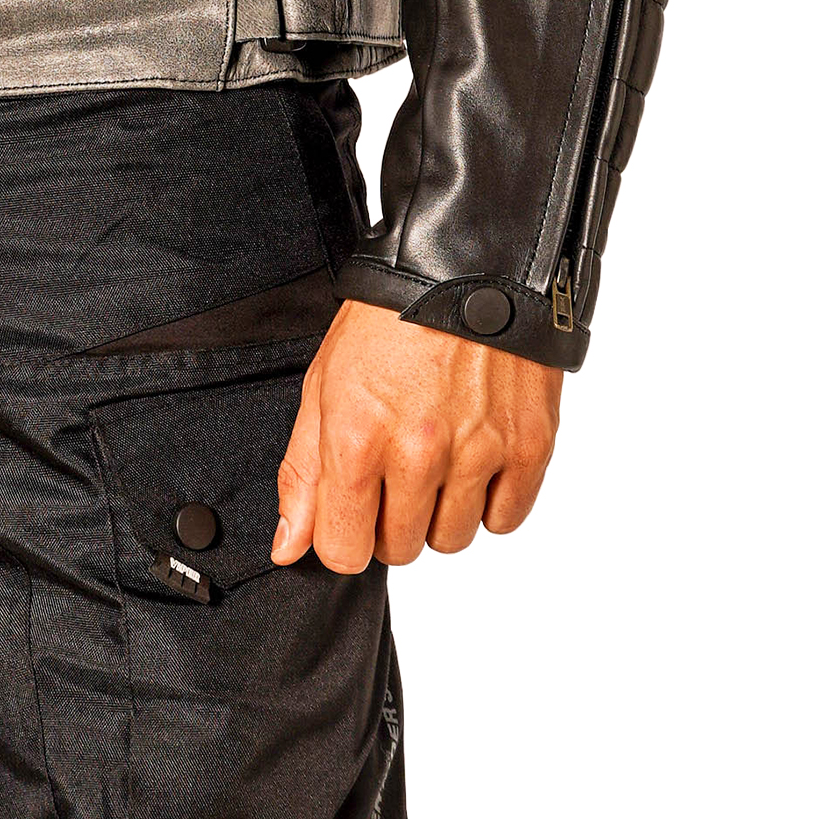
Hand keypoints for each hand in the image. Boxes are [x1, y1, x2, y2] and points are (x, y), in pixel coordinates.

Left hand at [273, 299, 560, 571]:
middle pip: (401, 550)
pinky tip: (474, 460)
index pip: (345, 551)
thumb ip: (304, 473)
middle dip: (391, 522)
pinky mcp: (528, 447)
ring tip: (437, 460)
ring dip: (441, 513)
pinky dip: (490, 502)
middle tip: (395, 470)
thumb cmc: (387, 321)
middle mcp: (419, 452)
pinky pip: (505, 520)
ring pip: (453, 540)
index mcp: (358, 437)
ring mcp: (478, 451)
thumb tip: (290, 547)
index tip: (351, 513)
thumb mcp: (324, 384)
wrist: (466, 267)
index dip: (343, 537)